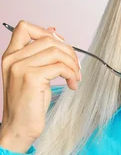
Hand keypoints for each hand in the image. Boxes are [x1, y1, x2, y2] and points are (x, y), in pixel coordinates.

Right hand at [0, 20, 80, 152]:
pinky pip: (61, 67)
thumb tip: (54, 31)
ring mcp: (20, 67)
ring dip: (73, 64)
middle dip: (69, 51)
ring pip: (57, 51)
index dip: (47, 32)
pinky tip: (72, 85)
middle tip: (76, 67)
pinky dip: (72, 74)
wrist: (19, 127)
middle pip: (48, 39)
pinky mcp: (31, 77)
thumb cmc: (29, 102)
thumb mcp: (34, 73)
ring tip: (75, 77)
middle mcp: (13, 58)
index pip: (24, 27)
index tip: (62, 46)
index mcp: (11, 55)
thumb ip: (40, 54)